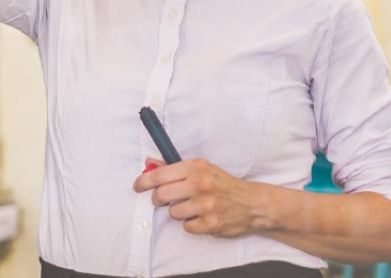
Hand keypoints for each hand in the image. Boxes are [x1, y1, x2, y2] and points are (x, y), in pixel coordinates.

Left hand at [132, 158, 264, 237]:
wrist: (252, 203)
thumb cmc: (223, 184)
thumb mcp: (202, 169)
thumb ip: (174, 167)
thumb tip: (149, 163)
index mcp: (197, 167)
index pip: (161, 174)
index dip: (144, 181)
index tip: (137, 186)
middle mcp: (201, 184)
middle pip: (162, 195)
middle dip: (158, 199)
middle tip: (163, 199)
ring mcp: (206, 205)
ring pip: (173, 212)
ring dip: (178, 212)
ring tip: (192, 207)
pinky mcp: (211, 224)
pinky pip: (187, 227)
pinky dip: (191, 224)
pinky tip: (202, 216)